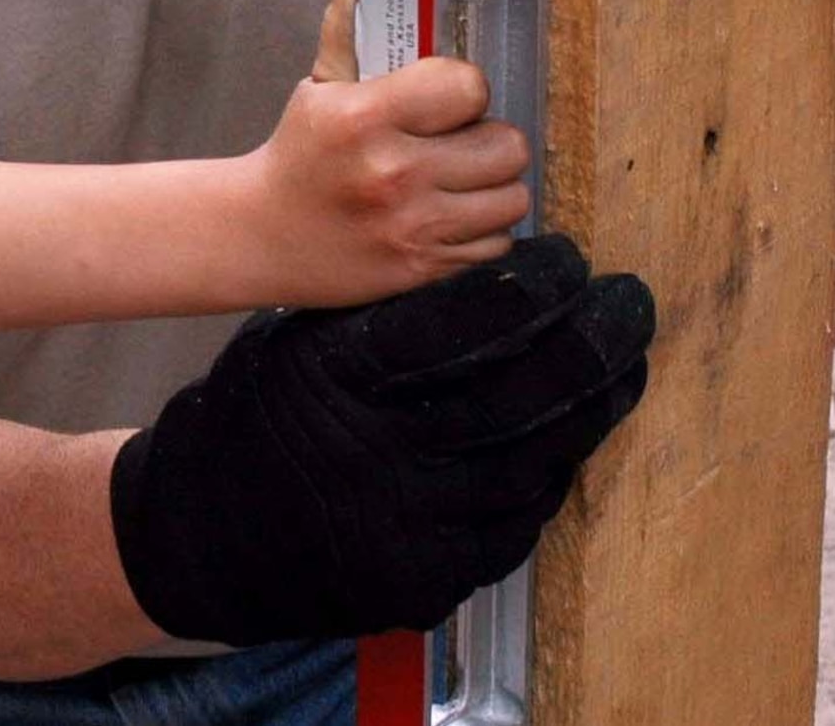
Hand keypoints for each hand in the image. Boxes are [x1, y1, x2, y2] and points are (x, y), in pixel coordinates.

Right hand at [109, 233, 654, 646]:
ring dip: (594, 401)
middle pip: (519, 391)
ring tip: (624, 353)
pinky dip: (556, 467)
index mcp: (338, 377)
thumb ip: (385, 314)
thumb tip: (495, 269)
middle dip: (589, 337)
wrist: (210, 527)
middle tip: (623, 298)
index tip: (565, 257)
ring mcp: (406, 526)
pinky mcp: (427, 578)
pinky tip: (578, 425)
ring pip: (535, 458)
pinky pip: (518, 520)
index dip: (531, 284)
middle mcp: (377, 454)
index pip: (463, 322)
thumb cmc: (262, 411)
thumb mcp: (299, 337)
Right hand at [244, 0, 530, 305]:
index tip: (449, 94)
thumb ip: (350, 23)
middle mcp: (393, 174)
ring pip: (510, 198)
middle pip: (505, 146)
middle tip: (462, 138)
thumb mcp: (319, 86)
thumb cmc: (299, 153)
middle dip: (489, 137)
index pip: (467, 87)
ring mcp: (412, 228)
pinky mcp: (423, 269)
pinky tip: (449, 212)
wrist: (261, 236)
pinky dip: (481, 229)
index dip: (465, 88)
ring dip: (492, 185)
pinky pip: (495, 243)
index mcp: (364, 118)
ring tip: (462, 176)